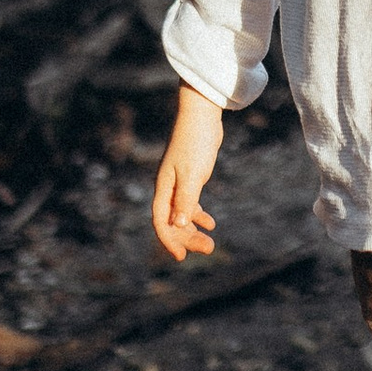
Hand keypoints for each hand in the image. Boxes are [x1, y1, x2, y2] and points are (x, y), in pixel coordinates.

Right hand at [151, 88, 224, 260]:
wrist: (202, 115)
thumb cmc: (195, 142)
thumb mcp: (193, 173)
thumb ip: (185, 199)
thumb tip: (178, 225)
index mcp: (163, 187)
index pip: (161, 221)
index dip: (169, 240)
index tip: (181, 256)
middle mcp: (168, 187)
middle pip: (172, 221)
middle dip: (187, 238)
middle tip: (207, 249)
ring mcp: (179, 182)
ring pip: (182, 214)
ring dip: (193, 229)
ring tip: (210, 242)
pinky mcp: (190, 177)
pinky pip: (190, 203)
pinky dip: (198, 215)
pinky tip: (210, 223)